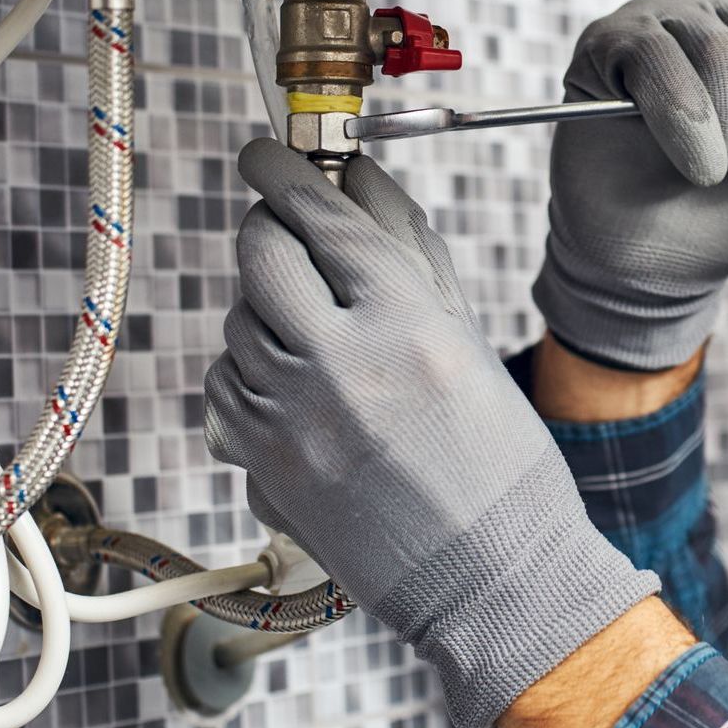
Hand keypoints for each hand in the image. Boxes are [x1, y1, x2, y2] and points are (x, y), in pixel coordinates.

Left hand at [204, 139, 657, 727]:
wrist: (490, 576)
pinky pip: (227, 385)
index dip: (286, 171)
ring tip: (314, 329)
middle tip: (287, 229)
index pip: (322, 216)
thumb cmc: (500, 459)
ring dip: (265, 305)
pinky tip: (297, 384)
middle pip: (260, 254)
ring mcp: (292, 420)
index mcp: (406, 324)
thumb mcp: (467, 339)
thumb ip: (410, 250)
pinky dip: (251, 368)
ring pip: (237, 320)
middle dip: (269, 228)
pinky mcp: (263, 467)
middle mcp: (340, 365)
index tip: (266, 152)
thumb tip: (361, 179)